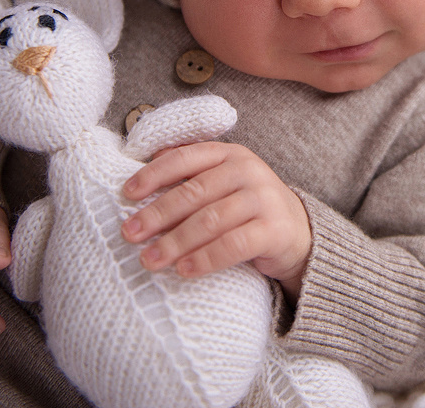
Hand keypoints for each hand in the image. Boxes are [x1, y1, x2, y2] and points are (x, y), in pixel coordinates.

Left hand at [121, 141, 311, 298]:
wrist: (297, 231)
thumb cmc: (247, 208)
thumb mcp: (223, 183)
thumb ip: (190, 175)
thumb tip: (141, 172)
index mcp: (230, 154)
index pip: (185, 158)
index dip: (153, 175)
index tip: (126, 194)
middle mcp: (248, 170)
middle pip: (195, 192)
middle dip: (157, 214)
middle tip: (129, 233)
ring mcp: (264, 199)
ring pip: (211, 220)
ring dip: (175, 241)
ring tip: (150, 259)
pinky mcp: (274, 230)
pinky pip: (233, 245)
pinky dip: (205, 258)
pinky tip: (184, 270)